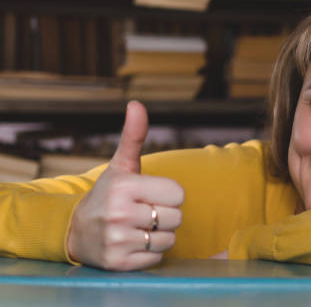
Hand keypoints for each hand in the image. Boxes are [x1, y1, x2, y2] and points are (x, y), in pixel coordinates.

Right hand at [66, 101, 184, 270]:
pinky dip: (149, 252)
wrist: (75, 231)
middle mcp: (120, 213)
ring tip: (139, 227)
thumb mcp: (121, 165)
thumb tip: (136, 104)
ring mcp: (118, 240)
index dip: (169, 195)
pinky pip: (157, 258)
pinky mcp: (119, 263)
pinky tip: (132, 243)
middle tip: (144, 212)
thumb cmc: (108, 194)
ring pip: (169, 239)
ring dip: (159, 235)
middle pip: (176, 217)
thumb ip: (134, 136)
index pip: (178, 194)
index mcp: (125, 186)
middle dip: (165, 215)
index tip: (151, 194)